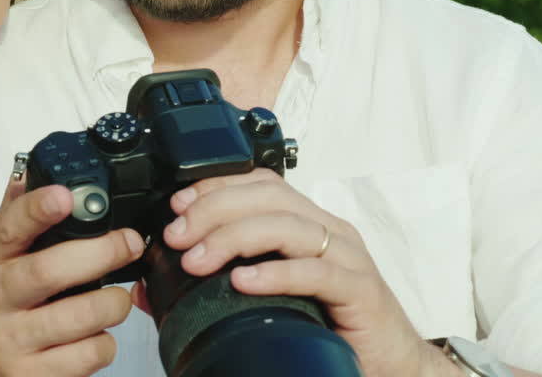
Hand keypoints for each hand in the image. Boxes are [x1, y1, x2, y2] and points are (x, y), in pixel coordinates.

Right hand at [0, 179, 144, 376]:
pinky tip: (95, 337)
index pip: (8, 229)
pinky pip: (88, 356)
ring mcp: (12, 343)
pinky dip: (105, 343)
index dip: (38, 209)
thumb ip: (13, 219)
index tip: (65, 195)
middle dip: (103, 253)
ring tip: (116, 298)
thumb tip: (31, 170)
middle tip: (129, 244)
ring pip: (82, 317)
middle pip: (51, 271)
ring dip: (114, 303)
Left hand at [150, 168, 442, 376]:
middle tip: (178, 238)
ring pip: (288, 225)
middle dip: (214, 210)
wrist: (391, 366)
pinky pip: (317, 272)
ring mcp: (348, 257)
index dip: (216, 186)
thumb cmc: (331, 327)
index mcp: (307, 223)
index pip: (259, 183)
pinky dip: (276, 273)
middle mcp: (329, 230)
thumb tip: (150, 287)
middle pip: (268, 197)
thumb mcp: (269, 299)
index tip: (177, 206)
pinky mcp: (361, 290)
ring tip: (199, 261)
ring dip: (235, 237)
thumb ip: (215, 286)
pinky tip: (245, 281)